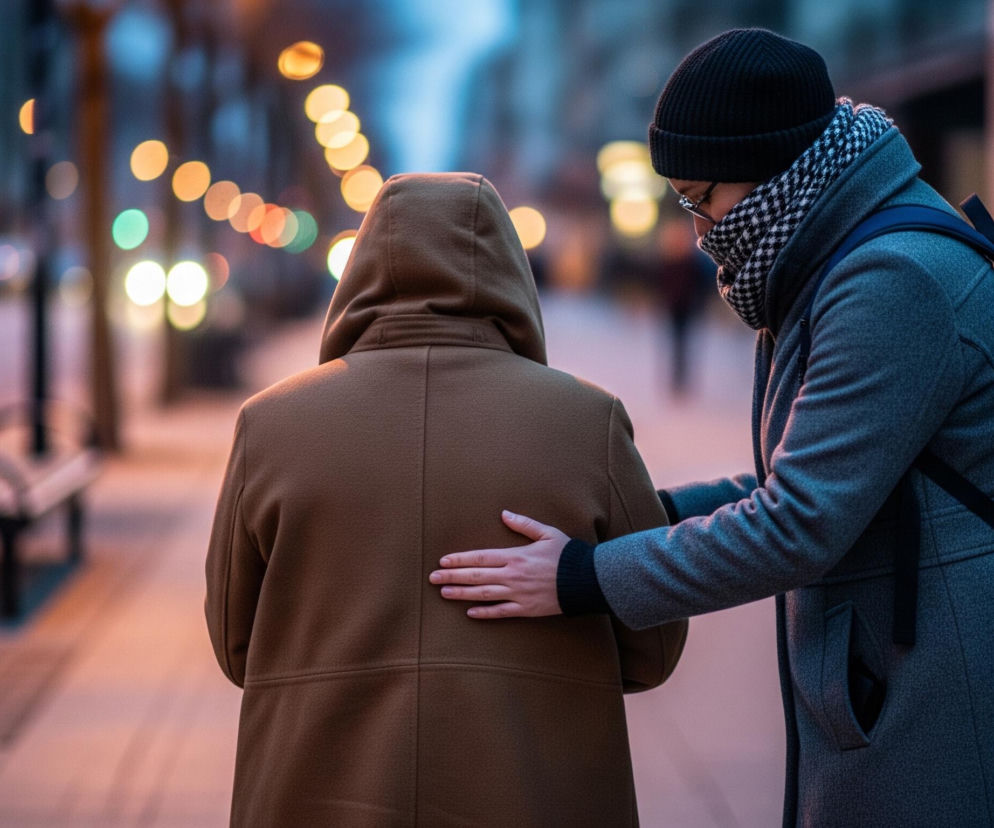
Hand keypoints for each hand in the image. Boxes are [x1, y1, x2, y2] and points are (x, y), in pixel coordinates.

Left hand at [429, 510, 568, 618]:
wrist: (587, 580)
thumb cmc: (567, 555)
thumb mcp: (547, 533)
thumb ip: (524, 524)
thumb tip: (504, 513)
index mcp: (515, 556)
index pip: (480, 557)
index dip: (460, 559)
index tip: (443, 561)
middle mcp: (513, 575)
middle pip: (476, 576)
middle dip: (452, 576)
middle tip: (432, 578)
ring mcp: (518, 593)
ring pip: (484, 594)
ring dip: (462, 594)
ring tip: (444, 593)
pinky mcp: (527, 608)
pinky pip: (501, 612)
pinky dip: (485, 613)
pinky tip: (470, 612)